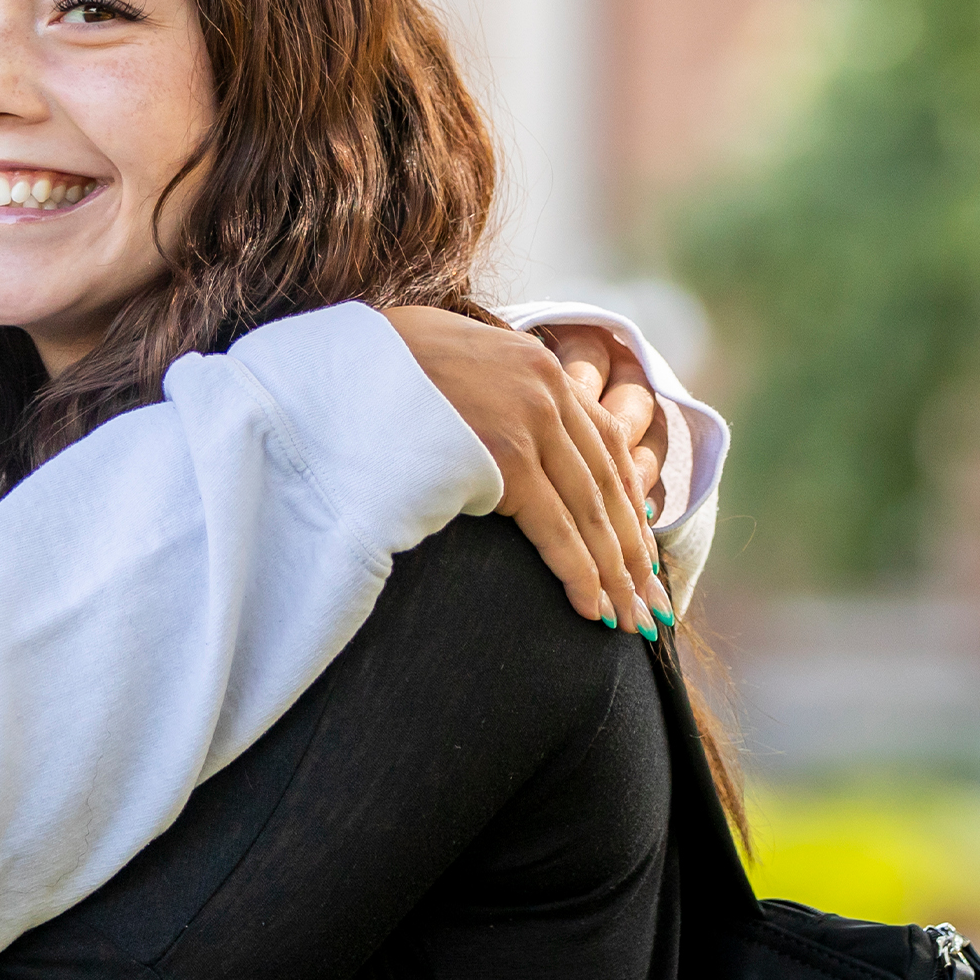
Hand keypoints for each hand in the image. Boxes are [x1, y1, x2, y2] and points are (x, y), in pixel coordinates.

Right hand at [381, 306, 667, 637]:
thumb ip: (479, 389)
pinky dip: (581, 573)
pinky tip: (594, 608)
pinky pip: (557, 529)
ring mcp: (527, 420)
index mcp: (534, 363)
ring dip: (617, 573)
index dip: (628, 502)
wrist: (326, 372)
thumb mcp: (438, 360)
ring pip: (591, 511)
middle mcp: (544, 387)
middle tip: (653, 601)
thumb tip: (481, 422)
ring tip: (633, 619)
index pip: (603, 442)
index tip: (641, 548)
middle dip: (634, 549)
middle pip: (608, 482)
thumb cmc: (366, 372)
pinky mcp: (504, 459)